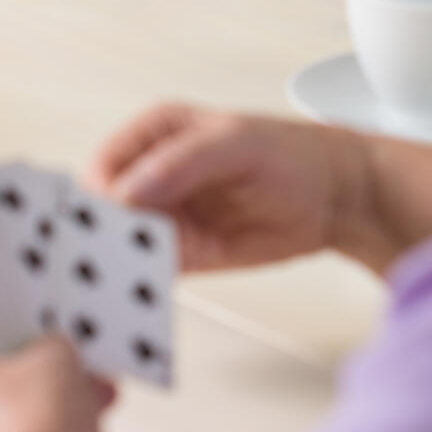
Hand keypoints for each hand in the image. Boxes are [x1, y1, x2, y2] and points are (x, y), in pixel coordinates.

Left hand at [0, 337, 114, 431]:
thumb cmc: (37, 419)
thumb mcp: (56, 353)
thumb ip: (50, 345)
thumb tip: (54, 355)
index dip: (27, 337)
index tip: (53, 340)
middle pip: (0, 382)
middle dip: (46, 379)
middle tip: (80, 373)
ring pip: (8, 419)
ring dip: (49, 410)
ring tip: (93, 405)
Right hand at [88, 103, 369, 270]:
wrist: (336, 196)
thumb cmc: (293, 153)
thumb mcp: (236, 143)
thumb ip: (180, 163)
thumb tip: (129, 190)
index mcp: (156, 133)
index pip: (105, 166)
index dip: (96, 196)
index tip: (100, 225)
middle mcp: (153, 175)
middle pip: (106, 210)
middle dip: (100, 238)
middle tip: (103, 264)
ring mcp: (167, 216)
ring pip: (124, 245)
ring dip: (118, 267)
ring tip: (118, 287)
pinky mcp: (185, 254)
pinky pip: (152, 272)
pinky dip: (143, 285)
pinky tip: (141, 298)